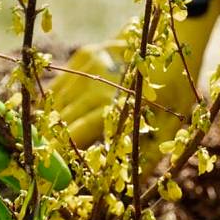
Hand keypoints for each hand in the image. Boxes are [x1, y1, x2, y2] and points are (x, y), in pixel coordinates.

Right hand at [50, 0, 219, 155]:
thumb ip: (150, 155)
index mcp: (118, 100)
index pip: (80, 132)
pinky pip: (60, 83)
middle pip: (63, 118)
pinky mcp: (85, 53)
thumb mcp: (174, 124)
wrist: (178, 37)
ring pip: (56, 100)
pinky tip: (48, 118)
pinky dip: (52, 102)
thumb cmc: (179, 87)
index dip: (65, 153)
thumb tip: (131, 183)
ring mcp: (89, 63)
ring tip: (40, 142)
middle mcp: (98, 80)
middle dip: (52, 141)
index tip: (54, 170)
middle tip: (43, 162)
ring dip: (48, 121)